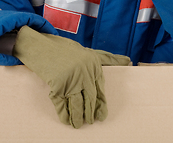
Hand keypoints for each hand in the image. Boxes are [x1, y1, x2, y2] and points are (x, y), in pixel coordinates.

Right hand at [12, 26, 130, 127]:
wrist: (44, 47)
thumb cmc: (68, 51)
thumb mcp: (91, 52)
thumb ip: (109, 58)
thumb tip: (128, 61)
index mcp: (94, 66)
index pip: (100, 90)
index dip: (101, 105)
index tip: (102, 116)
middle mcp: (84, 73)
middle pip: (90, 99)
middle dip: (90, 113)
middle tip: (91, 122)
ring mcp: (71, 79)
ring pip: (77, 104)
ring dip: (78, 117)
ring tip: (78, 125)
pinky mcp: (58, 85)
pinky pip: (62, 104)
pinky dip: (64, 114)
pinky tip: (66, 120)